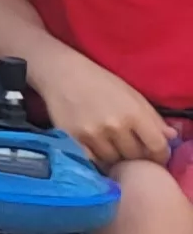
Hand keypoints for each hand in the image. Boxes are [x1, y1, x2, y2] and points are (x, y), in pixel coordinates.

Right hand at [26, 48, 172, 167]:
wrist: (62, 73)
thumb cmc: (101, 82)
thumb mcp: (132, 94)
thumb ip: (153, 117)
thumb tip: (171, 138)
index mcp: (134, 113)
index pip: (157, 146)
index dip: (160, 154)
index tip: (156, 155)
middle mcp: (115, 126)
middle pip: (134, 156)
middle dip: (135, 154)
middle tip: (130, 148)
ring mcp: (92, 134)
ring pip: (112, 160)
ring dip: (115, 156)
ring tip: (110, 145)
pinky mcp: (72, 139)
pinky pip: (92, 160)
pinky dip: (96, 157)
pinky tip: (95, 147)